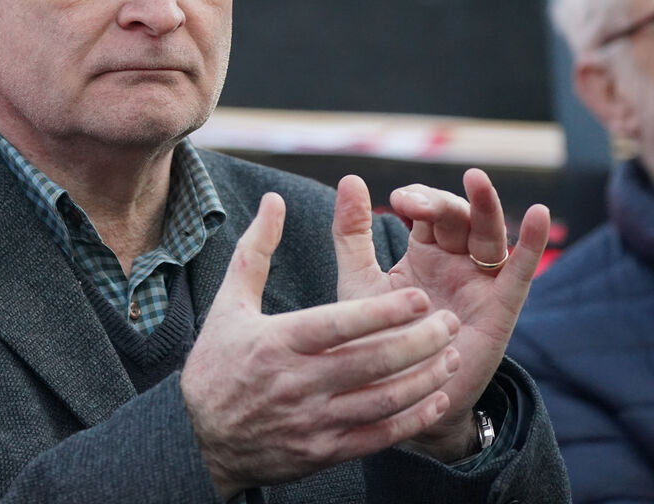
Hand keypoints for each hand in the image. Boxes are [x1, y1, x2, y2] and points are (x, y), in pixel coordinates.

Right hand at [181, 193, 461, 498]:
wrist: (202, 440)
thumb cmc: (218, 362)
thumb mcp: (229, 303)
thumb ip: (256, 250)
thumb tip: (273, 200)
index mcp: (276, 343)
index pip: (338, 324)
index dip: (382, 312)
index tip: (419, 296)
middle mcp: (296, 384)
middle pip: (370, 362)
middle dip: (419, 342)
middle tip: (450, 321)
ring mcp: (312, 422)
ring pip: (382, 401)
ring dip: (424, 379)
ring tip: (452, 355)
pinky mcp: (323, 453)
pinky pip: (378, 437)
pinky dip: (413, 420)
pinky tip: (436, 400)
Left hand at [334, 170, 550, 459]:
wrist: (397, 401)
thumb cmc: (378, 341)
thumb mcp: (359, 282)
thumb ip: (352, 234)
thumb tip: (350, 177)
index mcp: (423, 252)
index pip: (428, 210)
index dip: (418, 199)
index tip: (396, 201)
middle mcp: (455, 262)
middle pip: (458, 217)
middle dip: (439, 203)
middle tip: (414, 203)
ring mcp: (480, 283)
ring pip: (488, 235)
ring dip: (484, 206)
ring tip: (475, 179)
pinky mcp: (500, 310)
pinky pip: (520, 273)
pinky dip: (531, 244)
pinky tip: (537, 214)